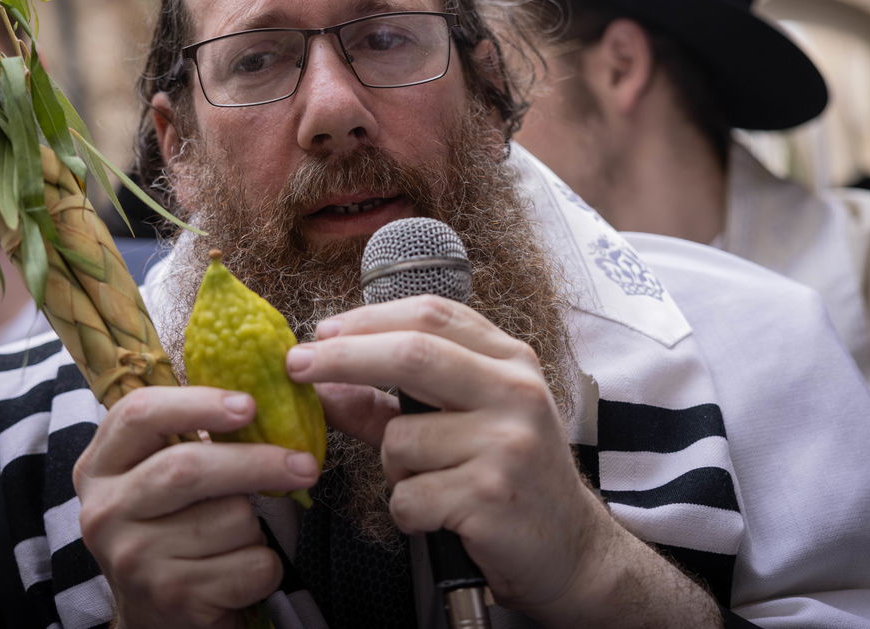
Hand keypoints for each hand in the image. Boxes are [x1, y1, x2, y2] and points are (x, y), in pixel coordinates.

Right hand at [72, 385, 319, 628]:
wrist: (154, 617)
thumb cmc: (170, 528)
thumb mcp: (157, 477)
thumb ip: (188, 437)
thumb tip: (262, 395)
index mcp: (100, 466)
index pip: (139, 413)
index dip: (198, 402)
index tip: (249, 404)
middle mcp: (105, 511)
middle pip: (189, 467)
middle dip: (257, 461)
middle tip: (305, 463)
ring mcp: (134, 558)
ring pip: (230, 518)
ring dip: (256, 525)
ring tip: (238, 537)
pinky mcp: (171, 598)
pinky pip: (251, 565)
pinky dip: (265, 566)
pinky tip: (240, 572)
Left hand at [291, 295, 719, 627]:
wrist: (573, 555)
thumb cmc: (510, 480)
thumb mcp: (464, 425)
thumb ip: (394, 402)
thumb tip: (326, 383)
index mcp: (510, 361)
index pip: (432, 315)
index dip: (368, 318)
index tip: (321, 332)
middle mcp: (515, 392)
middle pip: (411, 354)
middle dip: (343, 357)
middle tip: (296, 365)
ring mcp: (507, 443)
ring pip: (399, 439)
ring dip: (393, 468)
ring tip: (433, 485)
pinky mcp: (491, 495)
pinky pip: (407, 497)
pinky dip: (408, 512)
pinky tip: (443, 518)